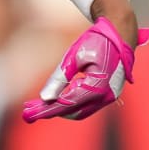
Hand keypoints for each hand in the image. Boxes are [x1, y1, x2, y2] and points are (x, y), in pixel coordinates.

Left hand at [22, 17, 148, 122]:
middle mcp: (105, 97)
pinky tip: (57, 99)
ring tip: (39, 105)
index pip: (66, 104)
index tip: (28, 114)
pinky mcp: (107, 94)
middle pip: (72, 111)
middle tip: (28, 111)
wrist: (120, 35)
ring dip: (60, 110)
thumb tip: (45, 98)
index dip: (46, 110)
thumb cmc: (97, 41)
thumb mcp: (75, 56)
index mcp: (97, 86)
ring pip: (80, 111)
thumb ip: (60, 78)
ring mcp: (108, 97)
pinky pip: (86, 105)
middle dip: (50, 112)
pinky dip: (71, 104)